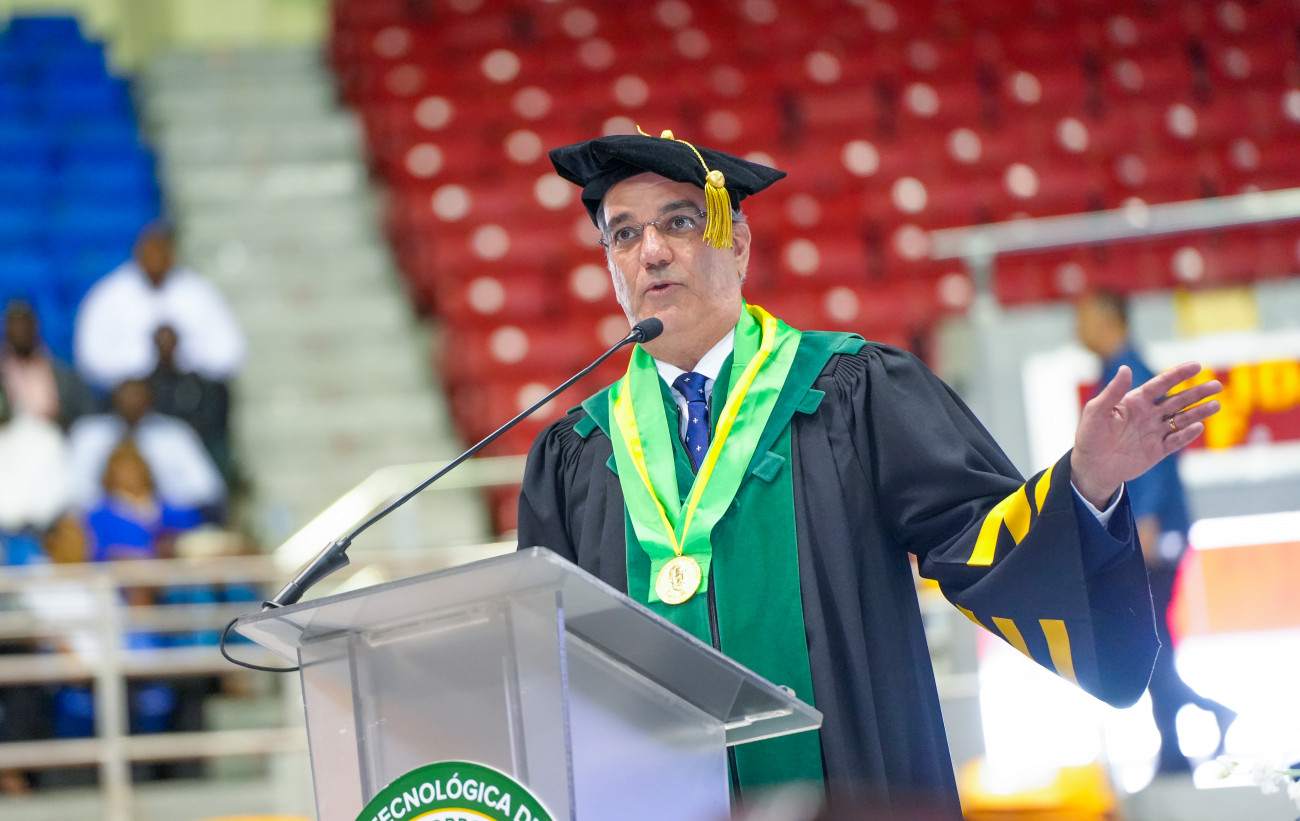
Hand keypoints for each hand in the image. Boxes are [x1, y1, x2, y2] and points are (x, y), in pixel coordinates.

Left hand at [1070, 362, 1221, 508]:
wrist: (1091, 467)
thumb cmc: (1090, 436)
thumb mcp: (1096, 411)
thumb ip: (1112, 392)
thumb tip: (1125, 368)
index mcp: (1135, 401)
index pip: (1161, 384)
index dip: (1178, 374)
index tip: (1196, 365)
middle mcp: (1148, 414)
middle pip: (1177, 400)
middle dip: (1197, 392)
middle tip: (1216, 385)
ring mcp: (1154, 432)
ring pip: (1181, 419)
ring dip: (1198, 412)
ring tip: (1216, 405)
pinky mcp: (1157, 451)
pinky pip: (1175, 441)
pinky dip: (1186, 434)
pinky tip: (1197, 426)